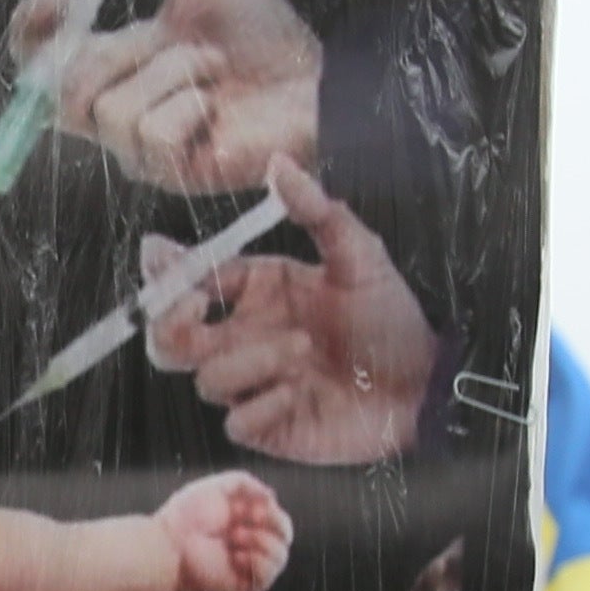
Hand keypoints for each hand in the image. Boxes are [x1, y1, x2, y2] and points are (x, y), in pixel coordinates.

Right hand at [8, 0, 321, 195]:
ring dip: (174, 72)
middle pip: (63, 89)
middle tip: (174, 38)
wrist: (316, 81)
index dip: (33, 28)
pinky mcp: (169, 174)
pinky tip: (216, 106)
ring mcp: (139, 149)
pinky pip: (150, 135)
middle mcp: (115, 108)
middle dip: (124, 52)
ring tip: (213, 68)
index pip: (38, 58)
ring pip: (112, 110)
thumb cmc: (264, 38)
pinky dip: (190, 107)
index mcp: (113, 63)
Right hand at [139, 159, 434, 463]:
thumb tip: (279, 162)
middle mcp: (245, 337)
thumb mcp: (361, 257)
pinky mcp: (268, 427)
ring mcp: (253, 384)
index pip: (193, 279)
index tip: (164, 259)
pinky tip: (298, 394)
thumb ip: (317, 212)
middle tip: (195, 306)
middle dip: (168, 322)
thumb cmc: (392, 320)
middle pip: (171, 339)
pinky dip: (261, 405)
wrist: (425, 387)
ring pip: (207, 380)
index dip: (168, 271)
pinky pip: (236, 422)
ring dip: (248, 360)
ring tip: (303, 348)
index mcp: (257, 291)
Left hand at [153, 471, 292, 590]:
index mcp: (244, 521)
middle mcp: (248, 543)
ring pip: (281, 555)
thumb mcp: (218, 487)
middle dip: (272, 522)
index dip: (269, 510)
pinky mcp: (243, 585)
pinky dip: (258, 561)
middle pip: (284, 534)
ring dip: (262, 541)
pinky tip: (237, 556)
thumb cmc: (186, 516)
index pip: (276, 516)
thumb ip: (246, 483)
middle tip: (243, 520)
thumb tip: (272, 497)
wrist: (167, 546)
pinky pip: (269, 575)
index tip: (245, 507)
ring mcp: (247, 565)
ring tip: (235, 538)